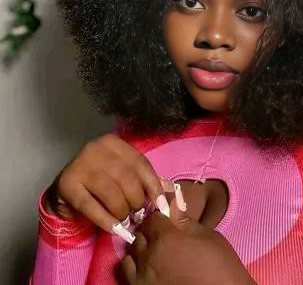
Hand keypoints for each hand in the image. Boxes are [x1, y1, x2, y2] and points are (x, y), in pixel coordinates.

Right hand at [44, 133, 173, 238]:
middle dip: (137, 199)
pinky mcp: (67, 184)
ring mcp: (80, 164)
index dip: (153, 185)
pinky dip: (106, 220)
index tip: (160, 205)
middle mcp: (96, 148)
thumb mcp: (123, 175)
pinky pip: (91, 206)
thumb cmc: (101, 182)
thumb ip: (144, 180)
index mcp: (114, 143)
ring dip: (122, 210)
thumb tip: (169, 191)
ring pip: (111, 191)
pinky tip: (115, 229)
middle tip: (139, 214)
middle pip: (126, 177)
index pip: (140, 163)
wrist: (65, 191)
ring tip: (126, 220)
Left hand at [118, 194, 255, 284]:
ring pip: (130, 255)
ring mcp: (142, 278)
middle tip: (165, 239)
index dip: (160, 218)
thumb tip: (171, 205)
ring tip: (157, 256)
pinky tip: (151, 270)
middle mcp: (148, 257)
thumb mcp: (207, 236)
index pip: (152, 218)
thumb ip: (184, 220)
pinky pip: (127, 275)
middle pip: (139, 235)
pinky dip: (135, 270)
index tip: (168, 222)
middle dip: (151, 234)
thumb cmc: (220, 265)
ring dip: (141, 252)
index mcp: (166, 238)